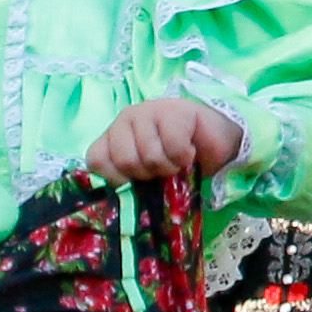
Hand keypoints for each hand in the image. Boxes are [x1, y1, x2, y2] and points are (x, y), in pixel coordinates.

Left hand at [83, 97, 247, 184]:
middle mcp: (124, 120)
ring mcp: (148, 111)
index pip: (96, 160)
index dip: (118, 179)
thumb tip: (122, 201)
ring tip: (177, 160)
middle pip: (125, 160)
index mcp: (112, 137)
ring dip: (170, 166)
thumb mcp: (146, 177)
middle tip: (163, 168)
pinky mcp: (172, 110)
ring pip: (150, 155)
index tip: (137, 180)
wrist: (214, 143)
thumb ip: (128, 183)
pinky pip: (173, 145)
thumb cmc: (176, 162)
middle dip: (149, 173)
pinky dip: (184, 157)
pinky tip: (189, 151)